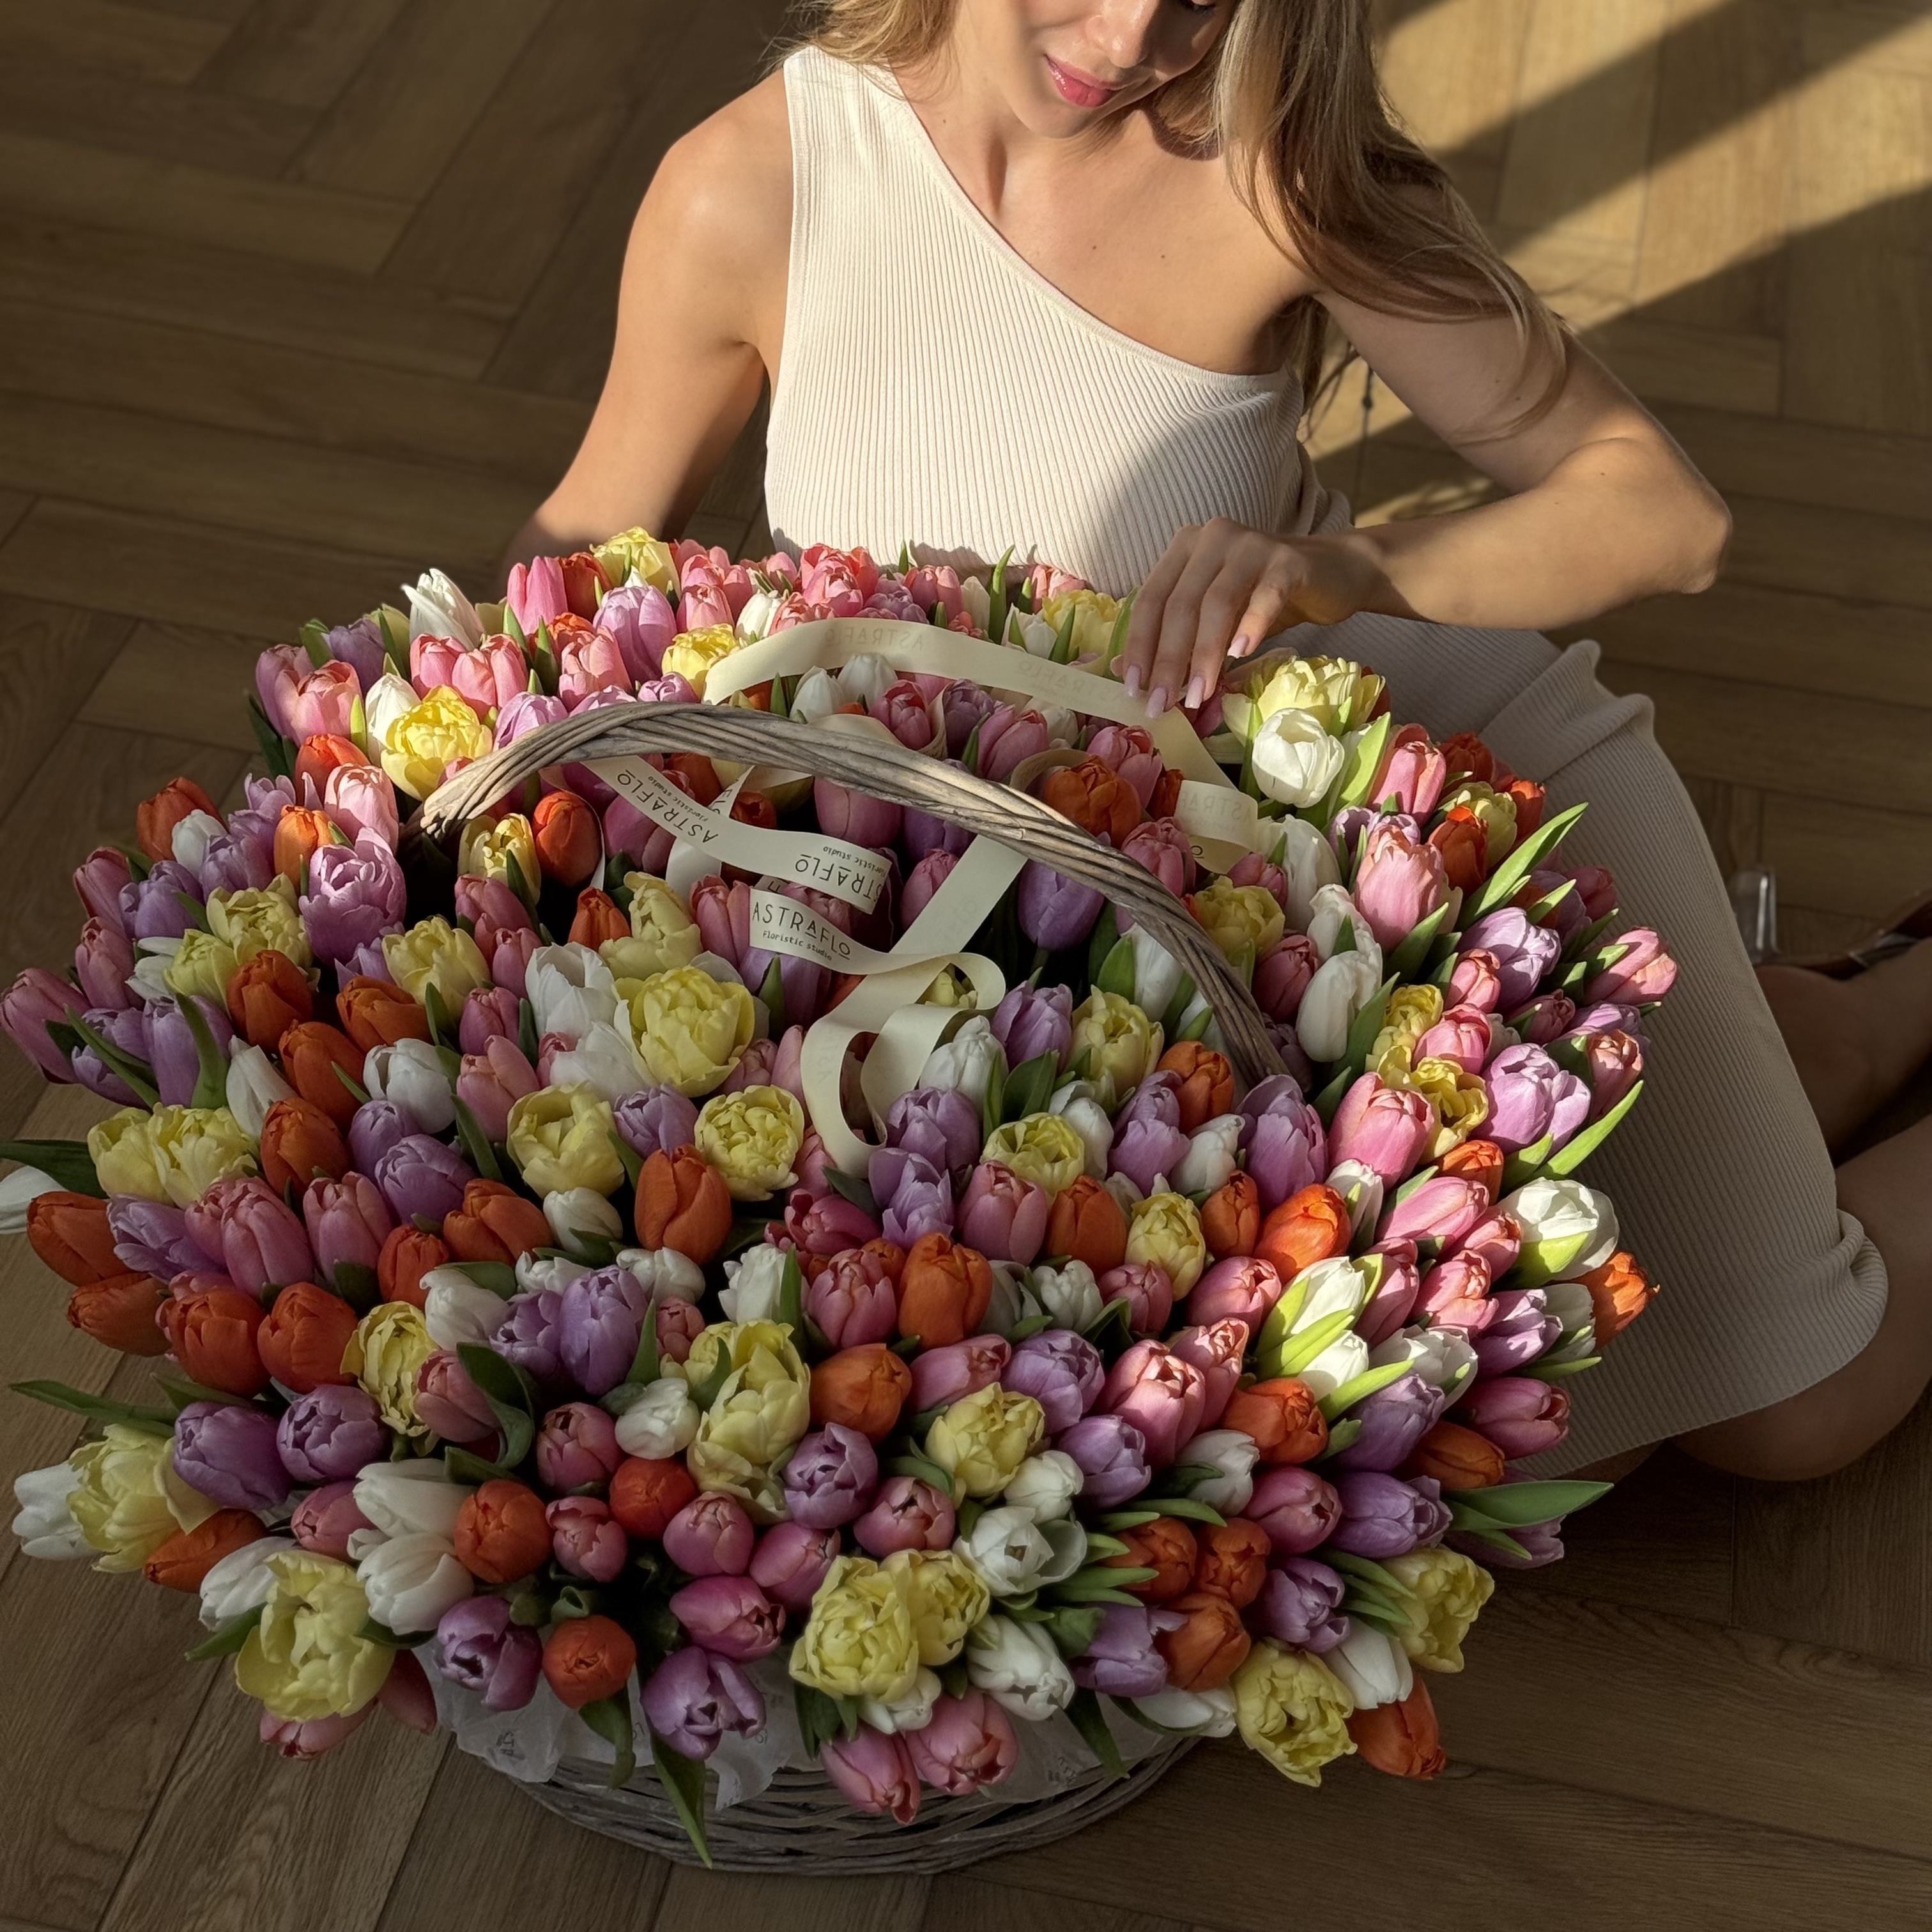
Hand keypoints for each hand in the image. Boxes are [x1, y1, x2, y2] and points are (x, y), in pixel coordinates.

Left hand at [1116, 520, 1390, 717]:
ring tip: (1199, 695)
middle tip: (1162, 702)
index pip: (1151, 599)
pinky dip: (1250, 626)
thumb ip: (1174, 639)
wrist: (1333, 575)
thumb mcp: (1215, 620)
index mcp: (1184, 549)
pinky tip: (1241, 655)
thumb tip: (1124, 674)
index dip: (1139, 645)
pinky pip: (1264, 596)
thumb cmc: (1263, 600)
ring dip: (1204, 654)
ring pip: (1217, 602)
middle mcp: (1213, 537)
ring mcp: (1251, 544)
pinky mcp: (1288, 560)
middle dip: (1168, 659)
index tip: (1134, 689)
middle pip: (1180, 603)